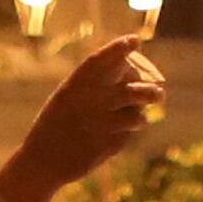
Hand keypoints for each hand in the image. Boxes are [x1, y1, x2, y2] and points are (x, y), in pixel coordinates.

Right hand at [0, 36, 167, 201]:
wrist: (43, 161)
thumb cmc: (56, 125)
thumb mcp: (67, 99)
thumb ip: (94, 87)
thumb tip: (131, 77)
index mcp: (75, 86)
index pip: (100, 61)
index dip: (119, 49)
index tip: (134, 40)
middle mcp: (90, 102)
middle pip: (131, 91)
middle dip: (149, 91)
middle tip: (158, 92)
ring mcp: (100, 124)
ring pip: (136, 115)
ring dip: (141, 115)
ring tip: (140, 117)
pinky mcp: (108, 145)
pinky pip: (126, 135)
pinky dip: (124, 133)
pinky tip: (111, 136)